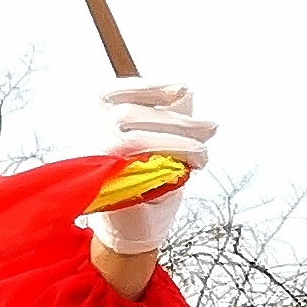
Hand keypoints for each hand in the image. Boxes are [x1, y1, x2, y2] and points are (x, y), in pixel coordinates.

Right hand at [84, 79, 216, 254]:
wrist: (136, 220)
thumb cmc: (149, 175)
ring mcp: (100, 157)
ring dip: (181, 143)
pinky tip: (192, 164)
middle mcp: (95, 133)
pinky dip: (174, 161)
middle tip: (211, 127)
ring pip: (138, 138)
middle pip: (132, 114)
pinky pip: (143, 166)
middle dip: (180, 120)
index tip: (184, 88)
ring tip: (203, 153)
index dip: (151, 86)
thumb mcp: (159, 138)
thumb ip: (168, 115)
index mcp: (102, 116)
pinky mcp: (114, 183)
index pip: (117, 91)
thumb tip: (186, 93)